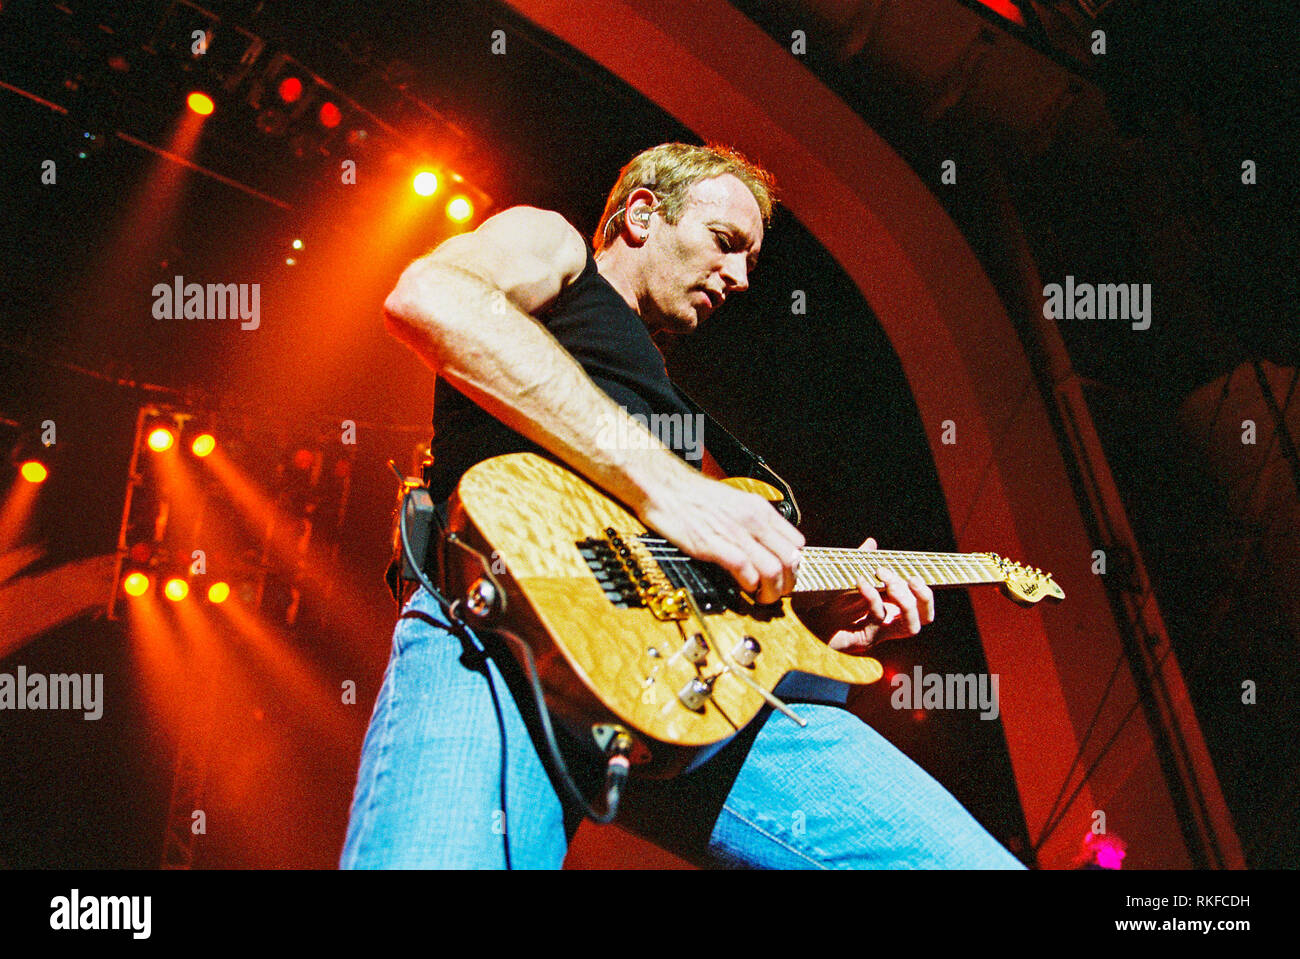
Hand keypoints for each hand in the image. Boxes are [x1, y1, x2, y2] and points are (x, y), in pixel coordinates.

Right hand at [637, 469, 802, 604]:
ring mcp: (734, 533)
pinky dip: (749, 585)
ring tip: (762, 597)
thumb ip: (754, 522)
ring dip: (771, 591)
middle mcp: (752, 520)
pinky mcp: (712, 545)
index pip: (796, 543)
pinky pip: (744, 569)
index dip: (795, 566)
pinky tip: (744, 587)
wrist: (664, 487)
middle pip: (790, 560)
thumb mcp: (735, 503)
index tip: (786, 576)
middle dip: (788, 584)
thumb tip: (767, 544)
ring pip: (772, 569)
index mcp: (759, 509)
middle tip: (778, 593)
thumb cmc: (695, 496)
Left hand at [792, 537, 934, 652]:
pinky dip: (873, 597)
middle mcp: (888, 623)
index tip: (915, 574)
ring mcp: (878, 632)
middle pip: (924, 617)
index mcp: (888, 607)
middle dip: (920, 595)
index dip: (925, 593)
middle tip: (893, 574)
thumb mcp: (844, 576)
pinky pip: (878, 619)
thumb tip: (872, 542)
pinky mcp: (863, 639)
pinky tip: (861, 582)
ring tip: (883, 577)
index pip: (922, 607)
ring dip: (903, 599)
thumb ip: (860, 561)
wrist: (800, 619)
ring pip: (911, 626)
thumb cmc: (824, 601)